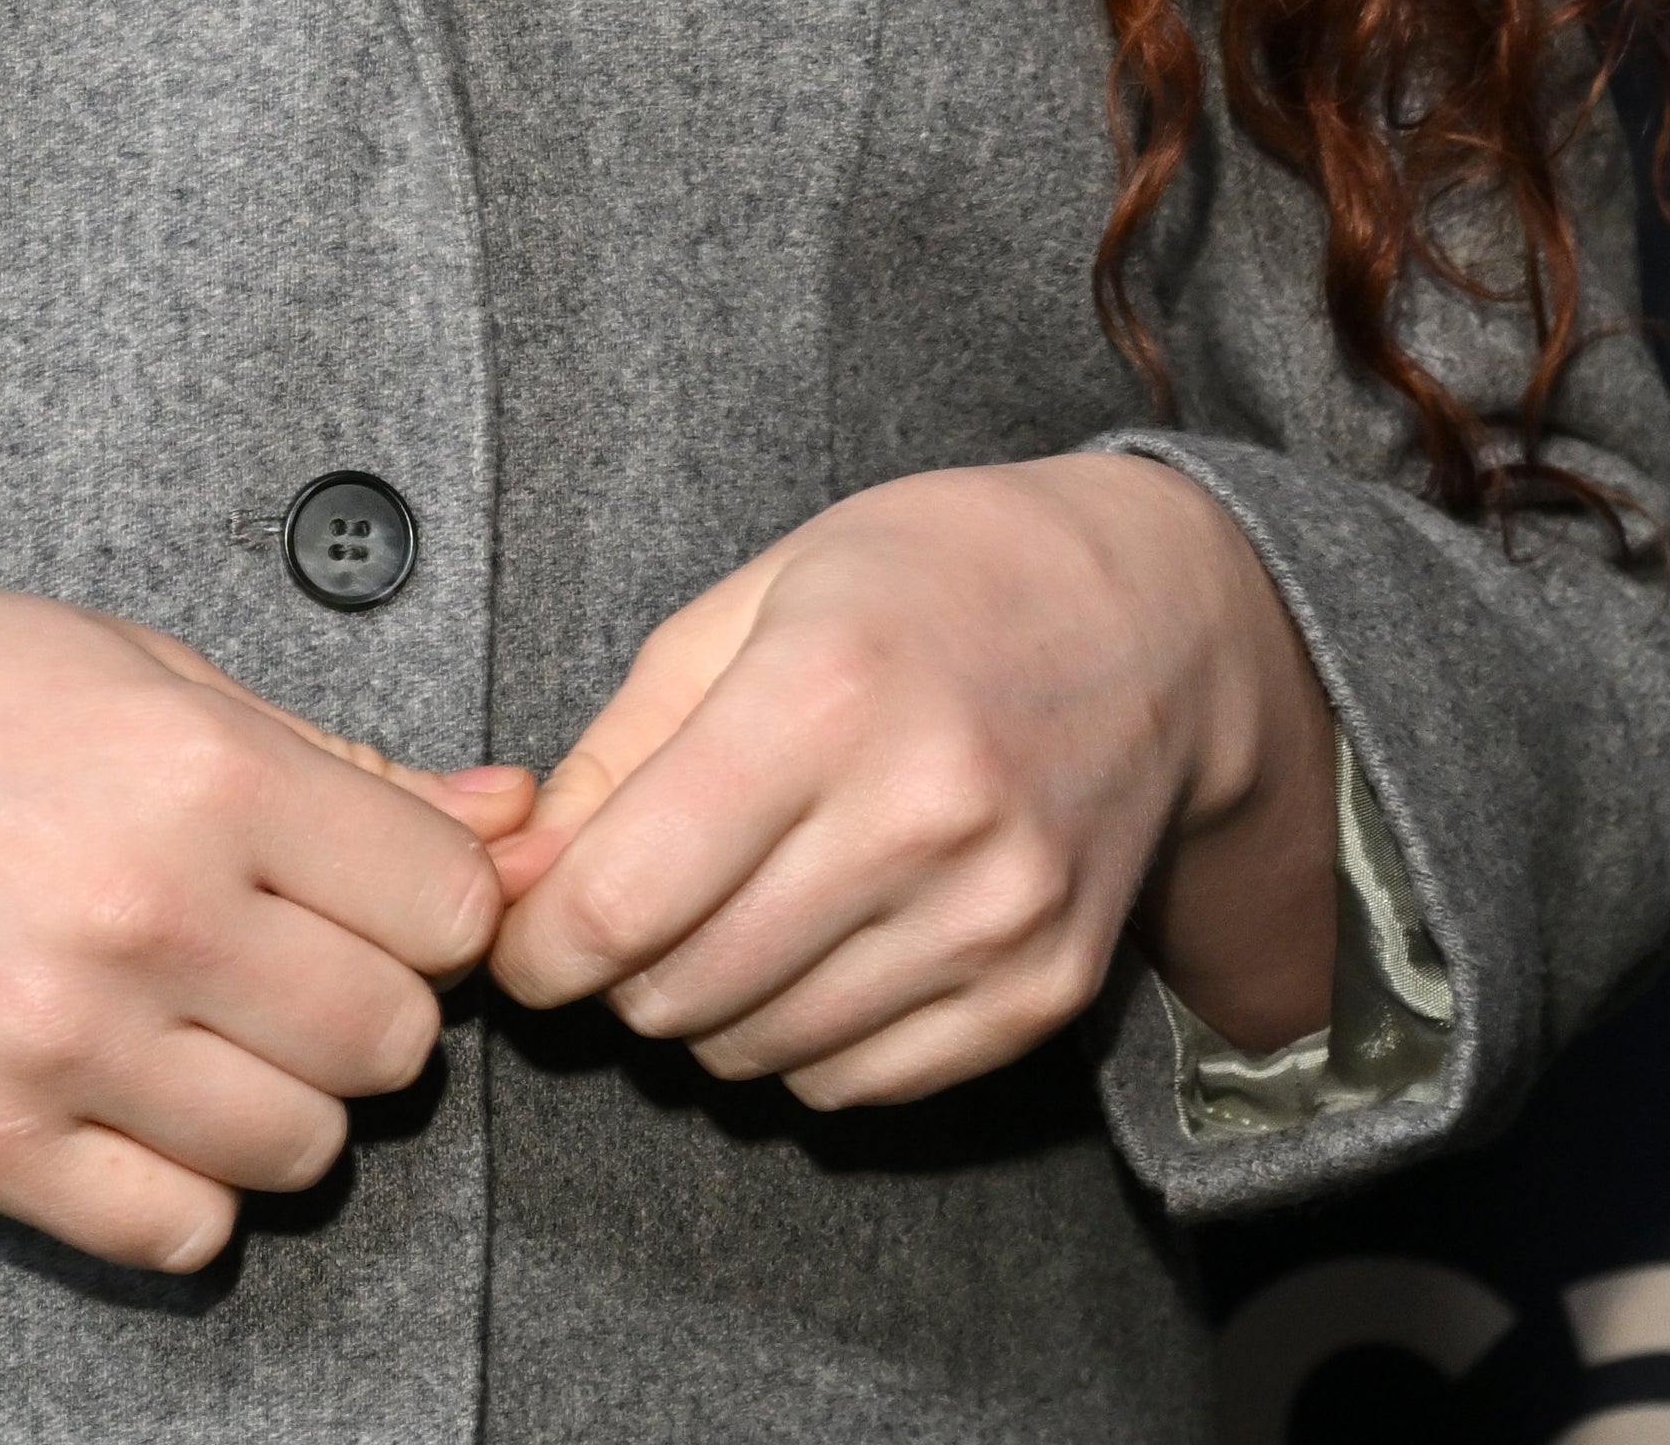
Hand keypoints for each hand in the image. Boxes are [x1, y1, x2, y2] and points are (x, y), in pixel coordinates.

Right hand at [0, 574, 535, 1272]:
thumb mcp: (143, 662)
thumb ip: (335, 757)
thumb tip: (512, 816)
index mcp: (202, 773)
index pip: (448, 907)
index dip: (425, 895)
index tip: (365, 877)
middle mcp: (148, 917)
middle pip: (395, 1042)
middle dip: (366, 997)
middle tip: (281, 945)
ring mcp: (64, 1047)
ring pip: (305, 1150)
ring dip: (282, 1094)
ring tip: (202, 1013)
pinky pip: (183, 1232)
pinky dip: (185, 1182)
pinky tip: (136, 1089)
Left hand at [485, 455, 1338, 1105]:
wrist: (1150, 619)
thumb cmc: (929, 581)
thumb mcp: (754, 596)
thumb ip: (621, 742)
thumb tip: (519, 876)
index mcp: (826, 693)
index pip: (624, 901)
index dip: (538, 942)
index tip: (525, 930)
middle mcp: (920, 818)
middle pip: (681, 991)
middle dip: (618, 970)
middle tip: (633, 904)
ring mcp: (995, 919)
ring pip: (760, 1054)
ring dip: (708, 1010)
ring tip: (735, 909)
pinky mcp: (1043, 993)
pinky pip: (857, 1088)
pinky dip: (802, 1043)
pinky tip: (818, 948)